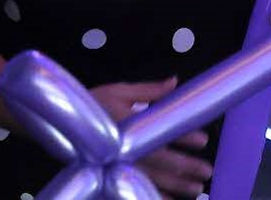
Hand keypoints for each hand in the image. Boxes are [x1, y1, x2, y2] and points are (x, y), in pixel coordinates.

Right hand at [91, 78, 211, 197]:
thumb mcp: (119, 92)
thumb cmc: (93, 105)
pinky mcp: (112, 177)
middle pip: (162, 159)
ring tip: (196, 190)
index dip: (184, 135)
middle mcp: (126, 145)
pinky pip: (136, 192)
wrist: (64, 125)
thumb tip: (174, 82)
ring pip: (154, 179)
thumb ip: (149, 91)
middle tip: (206, 171)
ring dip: (177, 185)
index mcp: (130, 121)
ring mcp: (120, 164)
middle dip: (186, 166)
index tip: (203, 140)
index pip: (162, 129)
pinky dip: (155, 197)